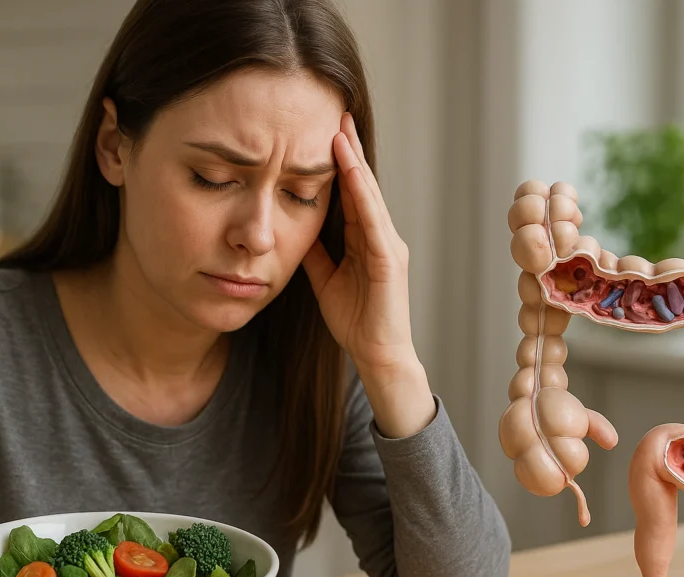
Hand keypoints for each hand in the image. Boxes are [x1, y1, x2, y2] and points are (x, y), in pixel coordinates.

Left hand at [302, 112, 414, 377]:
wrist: (377, 356)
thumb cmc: (356, 322)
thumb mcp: (326, 280)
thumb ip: (315, 253)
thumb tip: (294, 227)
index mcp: (366, 241)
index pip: (352, 194)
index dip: (339, 163)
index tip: (326, 132)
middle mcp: (381, 237)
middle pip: (363, 185)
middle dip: (349, 150)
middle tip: (336, 113)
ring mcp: (388, 246)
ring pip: (369, 195)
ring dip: (354, 162)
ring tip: (341, 131)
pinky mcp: (389, 260)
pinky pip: (372, 219)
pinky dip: (362, 193)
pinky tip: (350, 170)